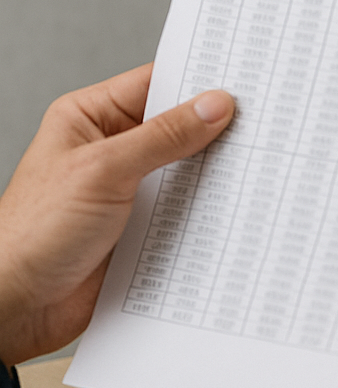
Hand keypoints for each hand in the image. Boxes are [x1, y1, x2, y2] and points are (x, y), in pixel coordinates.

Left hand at [0, 64, 233, 364]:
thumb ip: (163, 136)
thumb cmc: (33, 233)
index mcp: (91, 118)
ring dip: (216, 175)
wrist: (19, 305)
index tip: (245, 83)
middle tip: (263, 126)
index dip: (200, 82)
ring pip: (188, 171)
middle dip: (217, 130)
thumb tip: (213, 105)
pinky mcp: (144, 227)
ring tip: (256, 167)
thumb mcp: (103, 170)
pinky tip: (235, 209)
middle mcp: (111, 150)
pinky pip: (188, 210)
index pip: (156, 85)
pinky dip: (211, 212)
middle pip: (179, 127)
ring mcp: (130, 190)